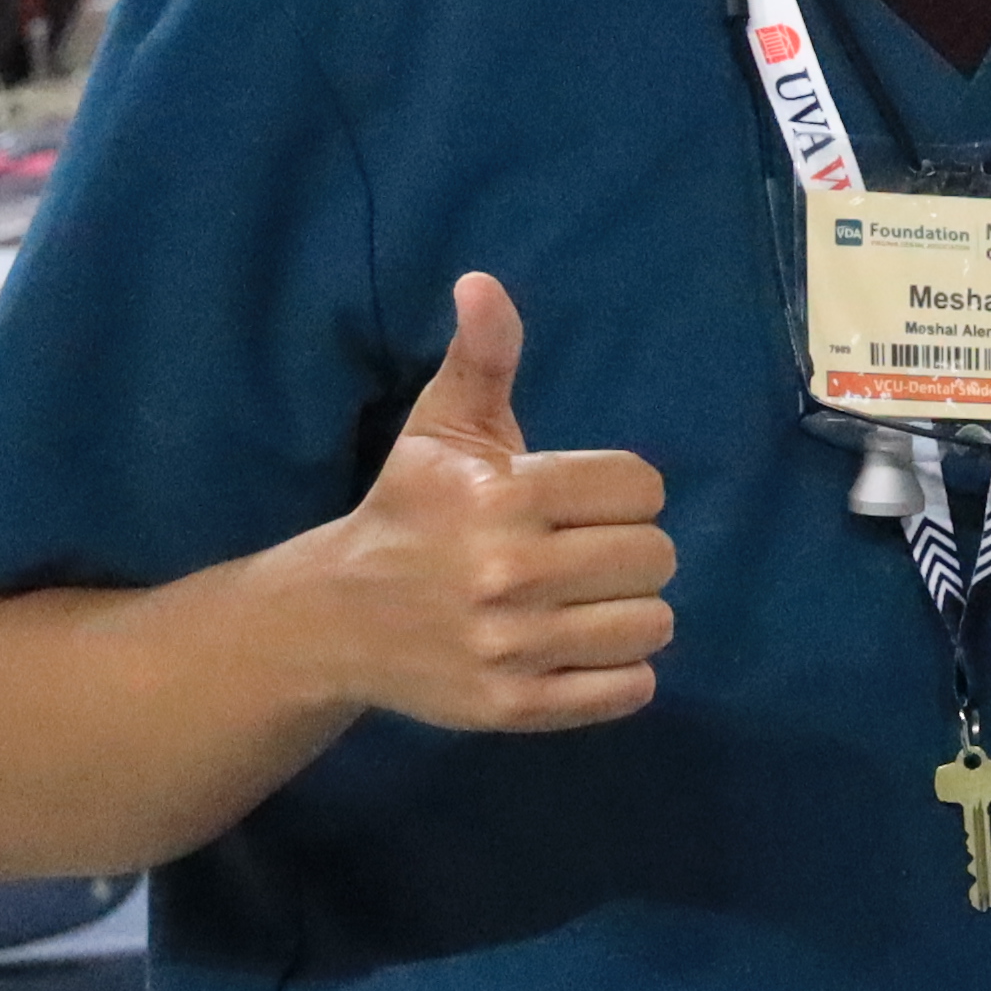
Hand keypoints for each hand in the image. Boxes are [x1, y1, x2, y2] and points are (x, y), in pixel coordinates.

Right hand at [307, 273, 673, 731]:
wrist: (333, 620)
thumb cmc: (408, 513)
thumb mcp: (440, 429)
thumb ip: (481, 356)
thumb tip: (483, 283)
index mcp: (503, 495)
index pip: (642, 487)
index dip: (620, 492)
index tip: (578, 502)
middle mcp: (509, 572)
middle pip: (657, 557)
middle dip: (628, 552)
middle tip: (580, 554)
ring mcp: (513, 646)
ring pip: (654, 624)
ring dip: (630, 613)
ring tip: (580, 602)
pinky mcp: (515, 707)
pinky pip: (632, 689)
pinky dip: (619, 673)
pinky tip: (575, 649)